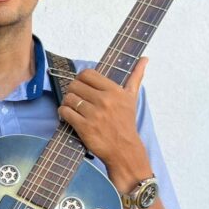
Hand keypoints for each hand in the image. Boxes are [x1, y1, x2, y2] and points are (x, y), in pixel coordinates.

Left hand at [57, 57, 149, 176]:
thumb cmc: (126, 122)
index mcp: (114, 91)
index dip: (81, 79)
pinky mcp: (84, 127)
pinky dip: (63, 113)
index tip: (83, 87)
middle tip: (76, 99)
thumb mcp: (132, 98)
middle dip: (72, 91)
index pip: (87, 74)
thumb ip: (136, 76)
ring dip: (66, 102)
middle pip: (74, 85)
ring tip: (72, 108)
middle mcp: (104, 101)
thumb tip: (145, 58)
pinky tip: (68, 115)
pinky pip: (65, 112)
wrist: (124, 149)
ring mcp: (94, 114)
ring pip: (68, 98)